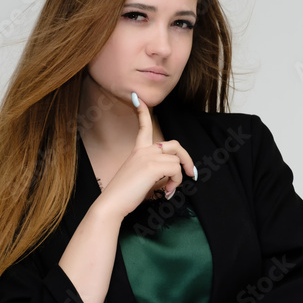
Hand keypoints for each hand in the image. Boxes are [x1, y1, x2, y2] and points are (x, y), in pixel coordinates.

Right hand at [99, 92, 195, 217]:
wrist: (112, 204)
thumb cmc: (125, 194)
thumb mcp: (141, 177)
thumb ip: (155, 169)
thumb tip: (173, 173)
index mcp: (138, 150)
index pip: (143, 125)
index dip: (142, 111)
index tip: (138, 98)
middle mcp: (144, 150)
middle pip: (175, 145)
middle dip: (186, 158)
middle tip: (190, 172)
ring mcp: (148, 156)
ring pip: (176, 161)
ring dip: (177, 178)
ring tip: (168, 190)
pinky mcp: (152, 166)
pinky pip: (176, 170)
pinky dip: (175, 183)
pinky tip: (165, 192)